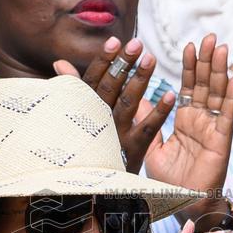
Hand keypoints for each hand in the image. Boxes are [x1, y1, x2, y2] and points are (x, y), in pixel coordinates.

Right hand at [53, 36, 174, 172]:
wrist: (86, 192)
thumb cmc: (78, 150)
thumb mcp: (70, 119)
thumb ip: (71, 91)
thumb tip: (61, 63)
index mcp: (83, 112)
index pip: (93, 81)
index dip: (104, 61)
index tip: (114, 41)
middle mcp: (97, 122)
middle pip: (111, 88)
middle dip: (123, 65)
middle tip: (136, 43)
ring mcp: (115, 137)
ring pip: (128, 104)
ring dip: (140, 81)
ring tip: (151, 59)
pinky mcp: (132, 152)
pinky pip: (147, 129)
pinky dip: (159, 112)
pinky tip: (171, 94)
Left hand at [144, 35, 232, 210]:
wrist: (182, 204)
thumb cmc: (169, 181)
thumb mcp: (152, 146)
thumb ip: (147, 121)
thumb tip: (135, 99)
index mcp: (184, 120)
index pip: (187, 87)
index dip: (189, 67)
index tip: (188, 46)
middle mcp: (200, 121)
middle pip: (205, 84)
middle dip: (207, 61)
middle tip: (209, 37)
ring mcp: (212, 128)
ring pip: (217, 94)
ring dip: (220, 70)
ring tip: (221, 47)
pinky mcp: (222, 140)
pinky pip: (228, 114)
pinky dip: (232, 95)